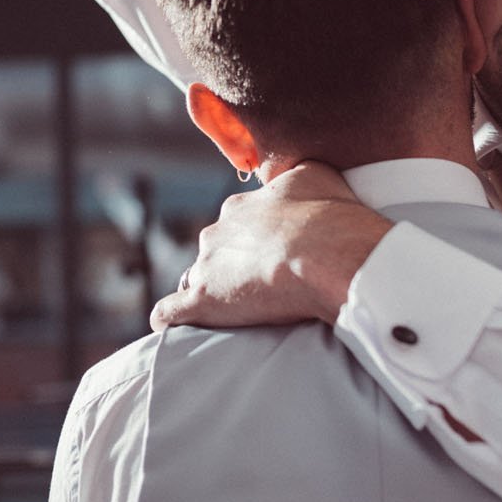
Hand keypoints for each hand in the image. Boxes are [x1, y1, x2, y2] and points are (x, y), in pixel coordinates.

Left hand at [150, 164, 393, 330]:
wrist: (326, 254)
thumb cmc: (330, 217)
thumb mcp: (316, 175)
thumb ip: (294, 174)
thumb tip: (292, 177)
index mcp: (240, 208)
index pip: (236, 224)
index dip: (253, 241)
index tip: (274, 254)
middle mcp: (217, 234)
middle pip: (216, 252)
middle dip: (232, 266)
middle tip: (265, 284)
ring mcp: (207, 268)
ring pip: (196, 280)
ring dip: (210, 292)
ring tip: (237, 311)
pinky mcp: (202, 301)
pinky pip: (171, 312)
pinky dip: (171, 318)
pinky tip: (177, 327)